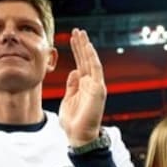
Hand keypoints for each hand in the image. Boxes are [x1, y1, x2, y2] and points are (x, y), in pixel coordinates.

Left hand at [59, 28, 106, 146]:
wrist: (79, 136)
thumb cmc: (73, 122)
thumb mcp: (68, 100)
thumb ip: (71, 85)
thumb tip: (73, 71)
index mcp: (83, 86)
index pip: (81, 64)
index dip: (77, 51)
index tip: (72, 38)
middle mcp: (91, 84)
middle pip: (86, 60)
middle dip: (81, 45)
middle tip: (77, 31)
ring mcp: (96, 86)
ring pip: (91, 61)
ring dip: (86, 47)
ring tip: (80, 33)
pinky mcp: (98, 89)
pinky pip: (96, 70)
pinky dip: (92, 58)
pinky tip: (87, 46)